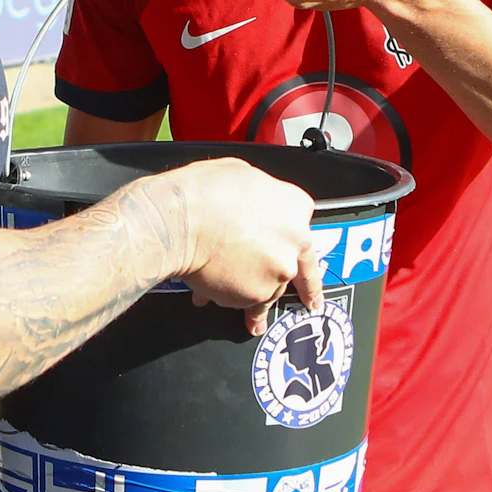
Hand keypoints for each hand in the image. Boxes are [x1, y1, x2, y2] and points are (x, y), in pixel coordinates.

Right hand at [149, 158, 318, 334]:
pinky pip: (245, 302)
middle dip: (305, 288)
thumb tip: (252, 202)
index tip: (299, 254)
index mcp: (295, 207)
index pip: (302, 228)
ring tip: (251, 317)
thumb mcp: (241, 174)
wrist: (180, 222)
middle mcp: (293, 243)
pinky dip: (231, 301)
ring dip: (258, 300)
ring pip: (272, 291)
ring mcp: (277, 272)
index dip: (291, 240)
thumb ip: (260, 196)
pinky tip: (212, 297)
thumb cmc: (202, 194)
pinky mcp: (256, 295)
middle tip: (310, 301)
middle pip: (298, 268)